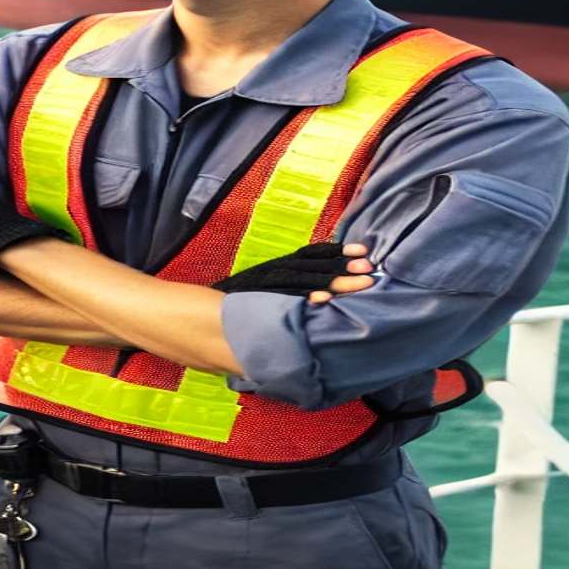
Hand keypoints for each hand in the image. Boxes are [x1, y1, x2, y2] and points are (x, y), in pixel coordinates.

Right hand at [211, 242, 375, 303]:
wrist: (199, 318)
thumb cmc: (236, 306)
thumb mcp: (261, 288)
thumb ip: (289, 286)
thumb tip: (327, 289)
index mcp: (274, 268)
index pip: (309, 255)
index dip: (335, 252)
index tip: (362, 250)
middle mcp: (270, 276)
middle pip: (311, 269)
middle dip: (341, 269)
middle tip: (369, 269)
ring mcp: (264, 292)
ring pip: (302, 284)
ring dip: (332, 283)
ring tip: (359, 283)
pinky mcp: (259, 308)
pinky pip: (283, 303)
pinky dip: (302, 300)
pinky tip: (322, 300)